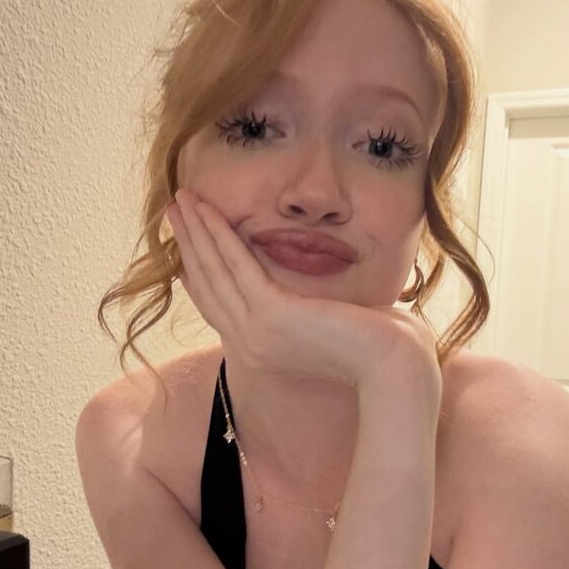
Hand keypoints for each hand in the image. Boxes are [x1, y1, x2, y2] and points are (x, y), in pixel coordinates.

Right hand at [166, 188, 440, 391]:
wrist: (395, 367)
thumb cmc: (377, 348)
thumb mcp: (329, 327)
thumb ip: (307, 313)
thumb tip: (308, 296)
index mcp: (262, 350)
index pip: (218, 306)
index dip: (197, 271)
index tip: (185, 244)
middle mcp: (250, 345)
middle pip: (207, 286)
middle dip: (188, 244)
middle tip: (173, 212)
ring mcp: (256, 333)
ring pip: (214, 272)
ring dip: (194, 232)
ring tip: (179, 201)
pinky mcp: (271, 314)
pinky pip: (235, 266)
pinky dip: (218, 235)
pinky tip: (206, 212)